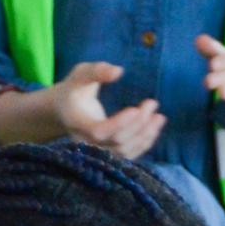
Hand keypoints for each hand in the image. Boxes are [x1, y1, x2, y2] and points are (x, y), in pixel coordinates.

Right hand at [46, 61, 166, 158]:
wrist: (65, 111)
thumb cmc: (75, 88)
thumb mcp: (81, 74)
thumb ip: (97, 71)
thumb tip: (118, 72)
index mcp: (78, 122)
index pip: (99, 131)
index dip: (119, 124)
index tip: (136, 109)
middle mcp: (87, 141)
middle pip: (117, 141)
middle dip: (138, 124)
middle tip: (152, 104)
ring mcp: (98, 151)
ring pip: (125, 151)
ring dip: (145, 135)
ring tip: (159, 117)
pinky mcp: (108, 153)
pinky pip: (128, 154)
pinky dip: (144, 143)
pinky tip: (155, 128)